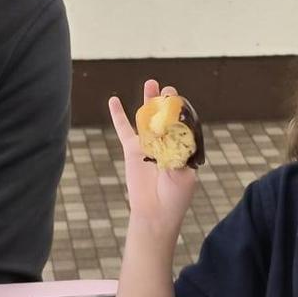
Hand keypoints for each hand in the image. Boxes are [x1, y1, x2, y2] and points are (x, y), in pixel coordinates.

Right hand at [108, 80, 199, 239]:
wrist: (155, 213)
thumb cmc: (175, 197)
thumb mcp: (184, 175)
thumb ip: (179, 155)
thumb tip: (174, 136)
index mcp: (183, 148)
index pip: (183, 124)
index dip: (181, 110)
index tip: (179, 99)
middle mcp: (167, 143)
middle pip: (166, 116)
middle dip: (167, 101)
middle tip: (166, 88)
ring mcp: (149, 145)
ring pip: (147, 118)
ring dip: (148, 100)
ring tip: (151, 83)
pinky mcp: (132, 150)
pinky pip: (124, 129)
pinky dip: (118, 115)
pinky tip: (114, 100)